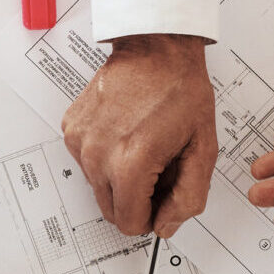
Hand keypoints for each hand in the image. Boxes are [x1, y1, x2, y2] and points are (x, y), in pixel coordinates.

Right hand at [61, 34, 215, 237]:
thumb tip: (166, 224)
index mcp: (130, 163)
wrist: (156, 48)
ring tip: (142, 147)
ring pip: (98, 187)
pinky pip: (87, 163)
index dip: (151, 217)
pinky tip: (125, 134)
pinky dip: (106, 158)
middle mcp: (98, 154)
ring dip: (120, 178)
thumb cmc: (180, 89)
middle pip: (111, 211)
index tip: (162, 198)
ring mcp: (80, 141)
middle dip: (136, 201)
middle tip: (158, 171)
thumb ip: (189, 197)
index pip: (129, 224)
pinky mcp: (72, 129)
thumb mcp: (202, 149)